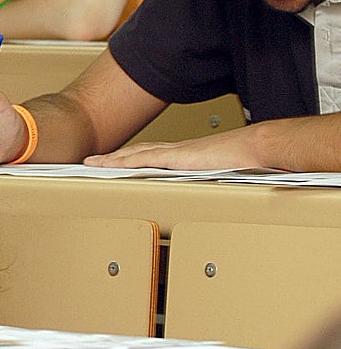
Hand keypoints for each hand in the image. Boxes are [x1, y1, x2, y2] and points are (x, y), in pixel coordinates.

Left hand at [85, 130, 262, 170]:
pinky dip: (123, 162)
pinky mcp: (175, 157)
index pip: (150, 155)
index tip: (115, 163)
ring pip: (134, 155)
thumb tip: (211, 200)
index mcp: (185, 156)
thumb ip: (211, 183)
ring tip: (92, 164)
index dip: (130, 158)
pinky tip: (109, 165)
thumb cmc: (247, 163)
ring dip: (112, 159)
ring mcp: (174, 153)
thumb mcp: (222, 176)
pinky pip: (142, 159)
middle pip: (136, 153)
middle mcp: (176, 151)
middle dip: (113, 158)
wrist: (256, 149)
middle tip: (92, 162)